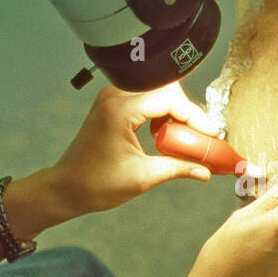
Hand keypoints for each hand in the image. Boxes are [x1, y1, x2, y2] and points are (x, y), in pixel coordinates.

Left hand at [44, 82, 220, 218]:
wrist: (67, 187)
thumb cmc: (96, 184)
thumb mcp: (144, 177)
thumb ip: (179, 168)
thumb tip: (206, 171)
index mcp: (120, 110)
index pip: (169, 101)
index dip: (195, 117)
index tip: (211, 134)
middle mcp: (115, 96)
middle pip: (166, 89)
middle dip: (187, 111)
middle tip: (201, 136)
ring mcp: (112, 97)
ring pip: (157, 91)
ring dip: (175, 111)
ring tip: (184, 137)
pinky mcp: (112, 104)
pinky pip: (146, 98)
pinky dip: (161, 112)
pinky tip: (164, 133)